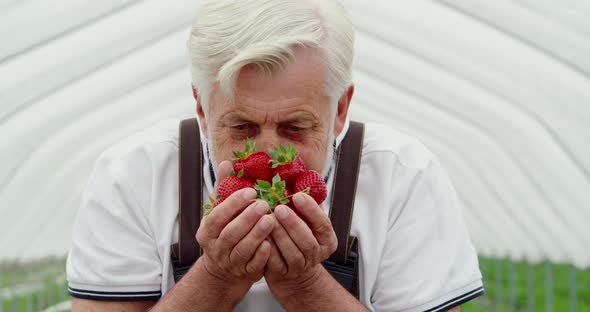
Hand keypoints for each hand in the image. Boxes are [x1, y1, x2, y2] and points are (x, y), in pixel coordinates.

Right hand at [195, 161, 274, 294]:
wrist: (224, 270)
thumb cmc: (224, 232)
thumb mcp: (219, 212)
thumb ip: (223, 189)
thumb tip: (227, 163)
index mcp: (207, 231)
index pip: (217, 217)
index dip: (233, 204)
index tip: (251, 192)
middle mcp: (216, 249)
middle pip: (230, 234)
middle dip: (247, 218)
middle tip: (264, 204)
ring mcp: (231, 263)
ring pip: (242, 250)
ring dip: (257, 234)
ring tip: (271, 219)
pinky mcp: (246, 273)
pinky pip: (254, 266)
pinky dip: (262, 255)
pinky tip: (271, 243)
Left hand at [264, 192, 337, 296]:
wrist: (292, 272)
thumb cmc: (299, 237)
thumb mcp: (308, 223)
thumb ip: (307, 207)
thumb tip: (302, 178)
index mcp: (327, 240)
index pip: (323, 224)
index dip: (311, 210)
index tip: (298, 196)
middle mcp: (317, 255)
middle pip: (307, 241)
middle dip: (293, 224)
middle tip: (279, 208)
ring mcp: (300, 267)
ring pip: (292, 253)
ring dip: (279, 236)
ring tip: (267, 220)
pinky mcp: (282, 275)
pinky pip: (275, 263)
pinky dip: (268, 250)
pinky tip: (260, 236)